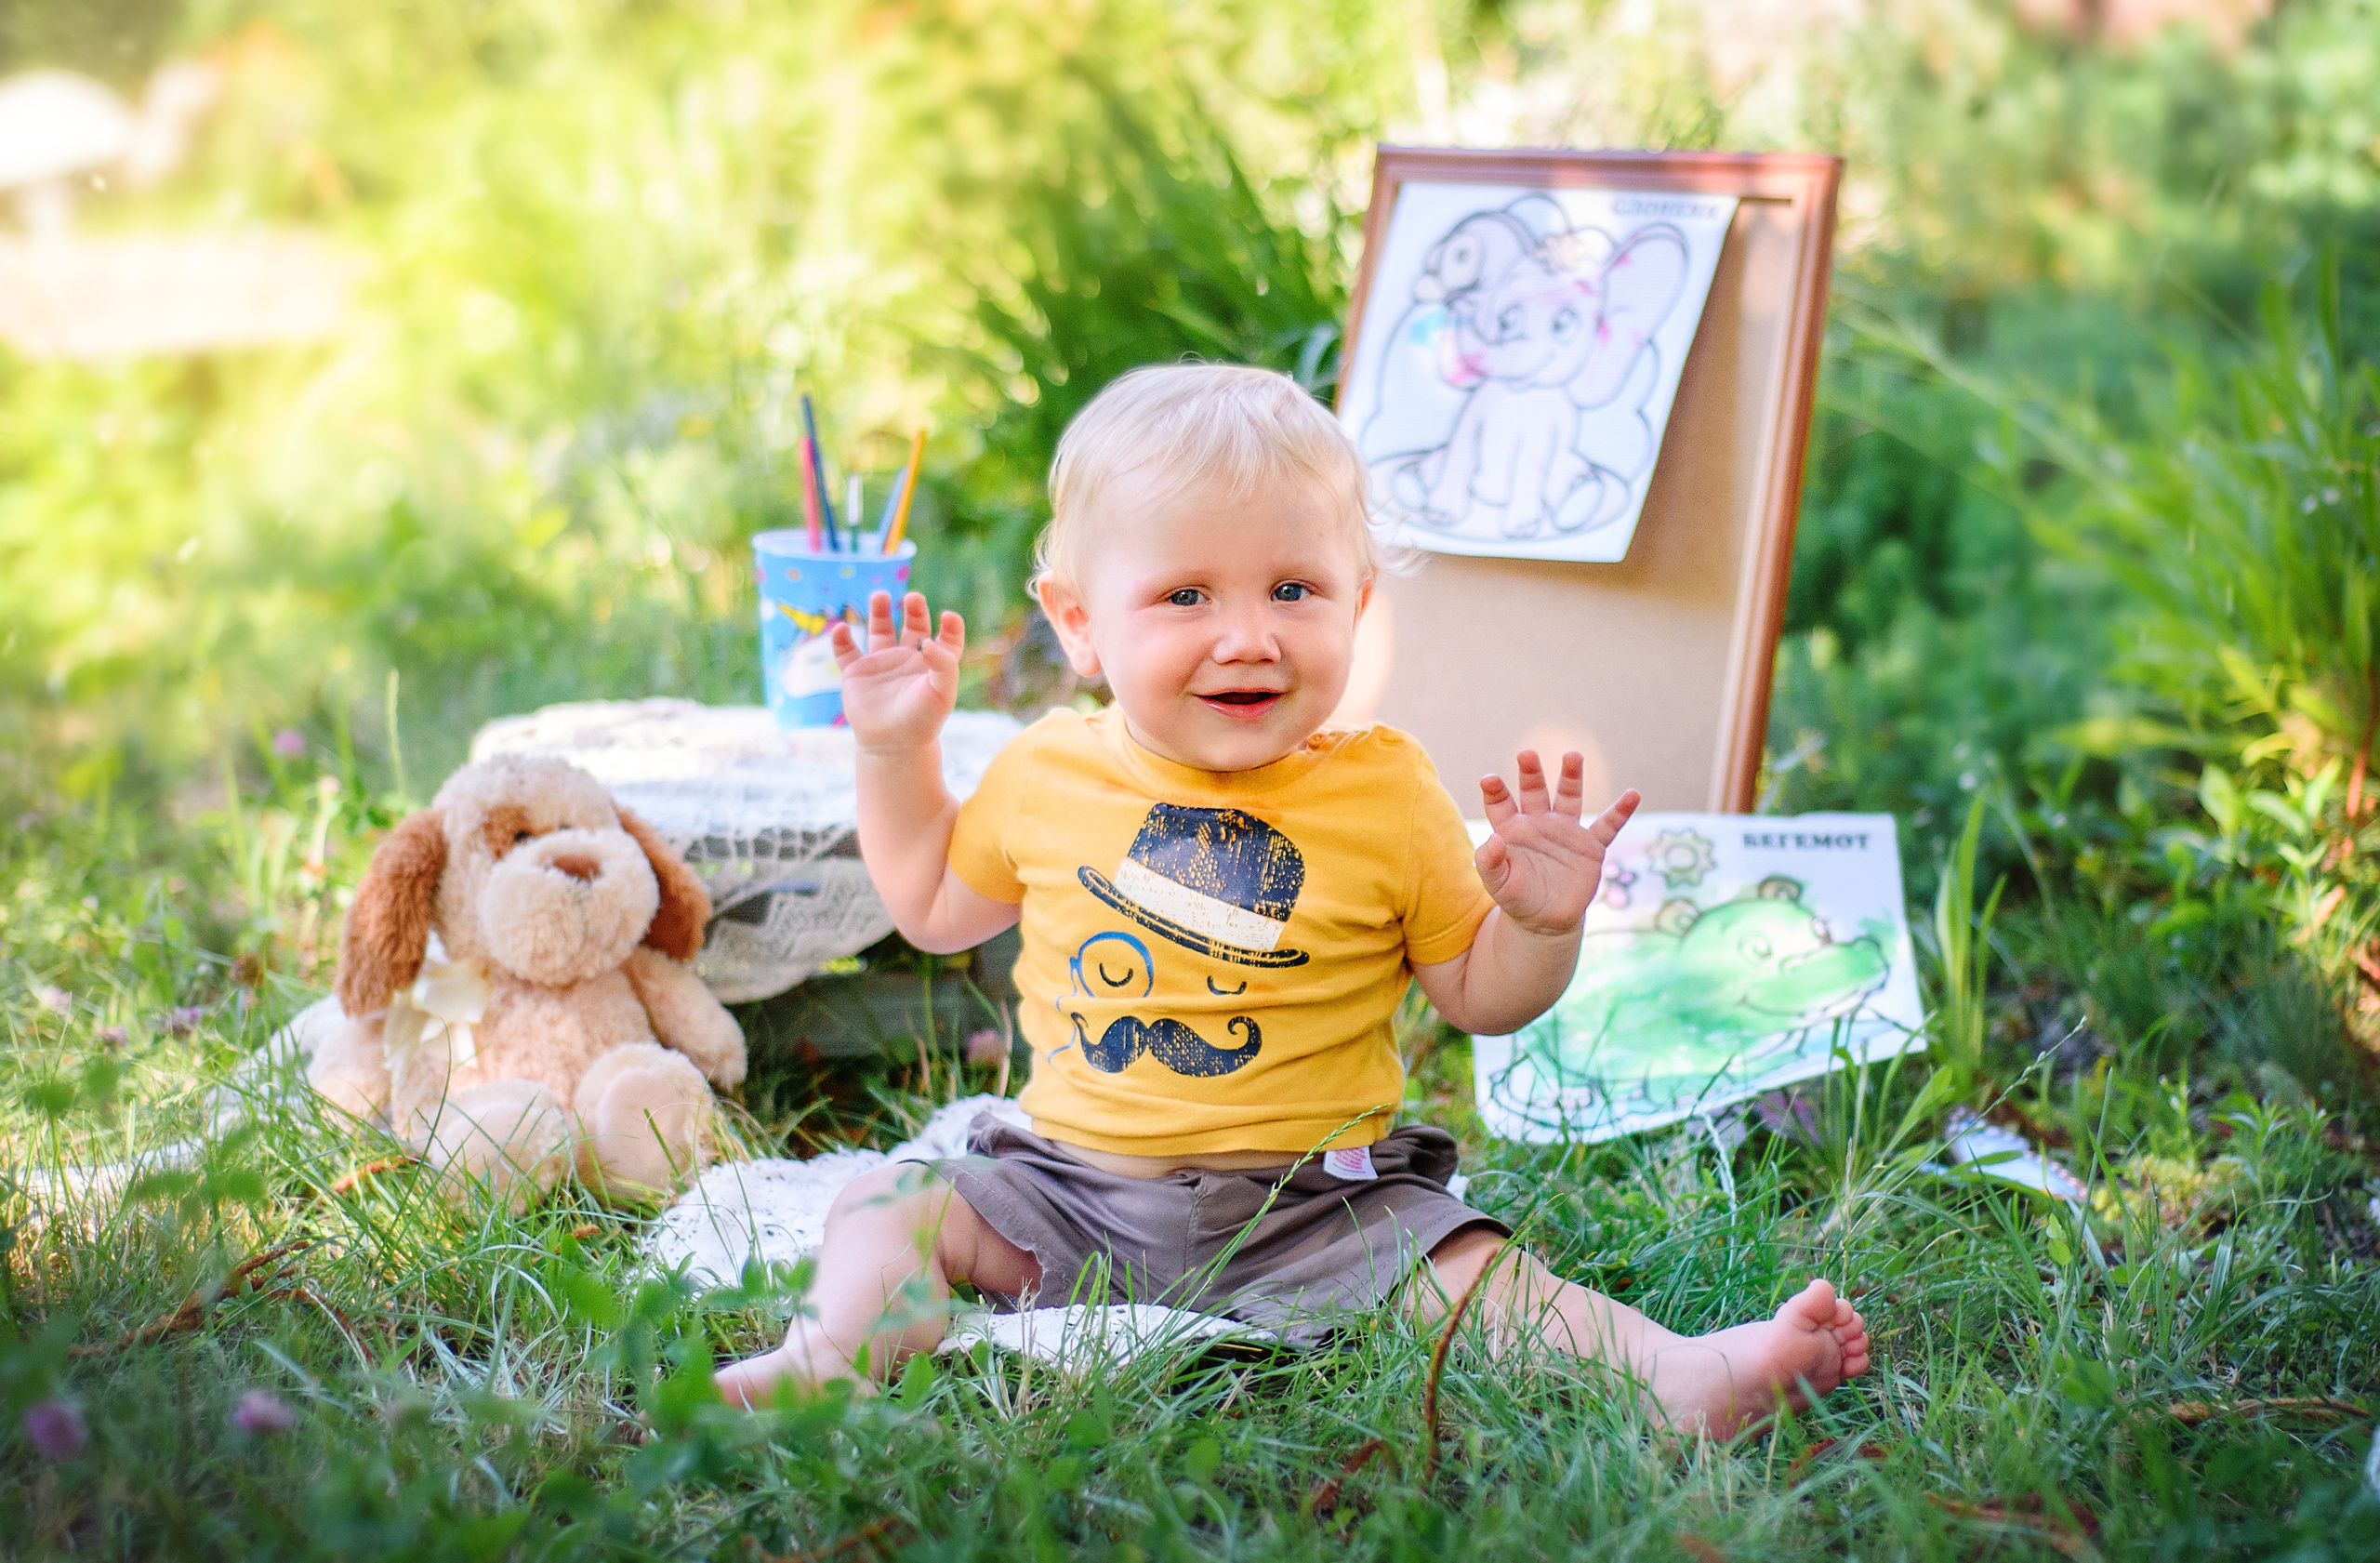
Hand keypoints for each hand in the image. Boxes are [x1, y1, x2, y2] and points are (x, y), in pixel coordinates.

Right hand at [830, 591, 964, 752]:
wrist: (893, 745)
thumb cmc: (922, 720)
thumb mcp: (942, 692)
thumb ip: (944, 664)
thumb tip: (929, 641)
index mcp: (933, 664)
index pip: (946, 637)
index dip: (950, 626)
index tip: (948, 616)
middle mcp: (908, 659)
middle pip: (913, 625)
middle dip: (914, 608)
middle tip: (913, 598)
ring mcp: (882, 663)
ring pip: (879, 629)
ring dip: (879, 611)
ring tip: (880, 596)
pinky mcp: (856, 673)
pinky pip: (846, 651)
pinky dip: (840, 639)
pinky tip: (842, 629)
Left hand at [1475, 751, 1638, 936]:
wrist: (1545, 919)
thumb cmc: (1516, 896)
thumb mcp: (1497, 884)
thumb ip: (1489, 862)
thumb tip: (1493, 840)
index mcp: (1512, 828)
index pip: (1501, 803)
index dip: (1495, 791)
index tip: (1488, 779)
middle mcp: (1538, 822)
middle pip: (1534, 790)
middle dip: (1530, 773)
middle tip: (1526, 754)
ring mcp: (1566, 831)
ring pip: (1569, 797)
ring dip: (1570, 777)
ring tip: (1572, 755)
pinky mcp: (1590, 846)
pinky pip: (1607, 825)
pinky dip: (1620, 811)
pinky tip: (1633, 794)